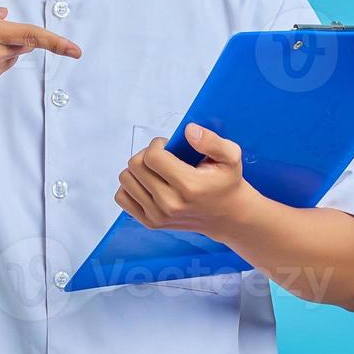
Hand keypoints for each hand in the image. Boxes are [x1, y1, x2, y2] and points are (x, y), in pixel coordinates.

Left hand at [114, 122, 257, 236]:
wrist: (227, 216)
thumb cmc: (226, 182)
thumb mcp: (230, 156)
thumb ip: (211, 140)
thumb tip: (188, 130)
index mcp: (189, 186)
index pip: (152, 157)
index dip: (157, 145)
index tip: (168, 147)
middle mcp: (170, 204)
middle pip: (135, 166)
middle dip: (146, 154)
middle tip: (163, 157)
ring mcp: (158, 216)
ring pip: (126, 180)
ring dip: (138, 169)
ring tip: (156, 170)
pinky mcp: (151, 223)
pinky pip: (123, 197)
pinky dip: (131, 186)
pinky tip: (149, 183)